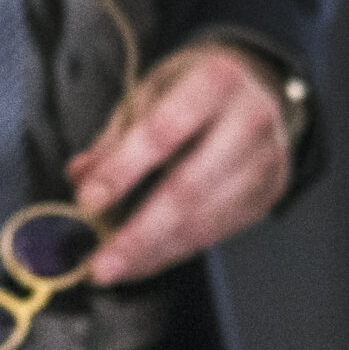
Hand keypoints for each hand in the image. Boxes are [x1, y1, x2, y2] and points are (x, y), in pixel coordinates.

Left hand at [64, 42, 293, 284]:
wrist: (252, 88)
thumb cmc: (189, 91)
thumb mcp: (148, 94)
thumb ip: (113, 139)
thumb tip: (79, 176)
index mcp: (216, 81)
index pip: (163, 130)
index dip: (123, 169)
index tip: (87, 201)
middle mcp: (252, 119)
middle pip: (189, 186)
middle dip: (139, 233)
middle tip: (100, 264)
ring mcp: (266, 160)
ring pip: (204, 219)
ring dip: (152, 252)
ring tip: (111, 269)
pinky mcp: (269, 192)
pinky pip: (216, 232)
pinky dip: (172, 252)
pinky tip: (140, 263)